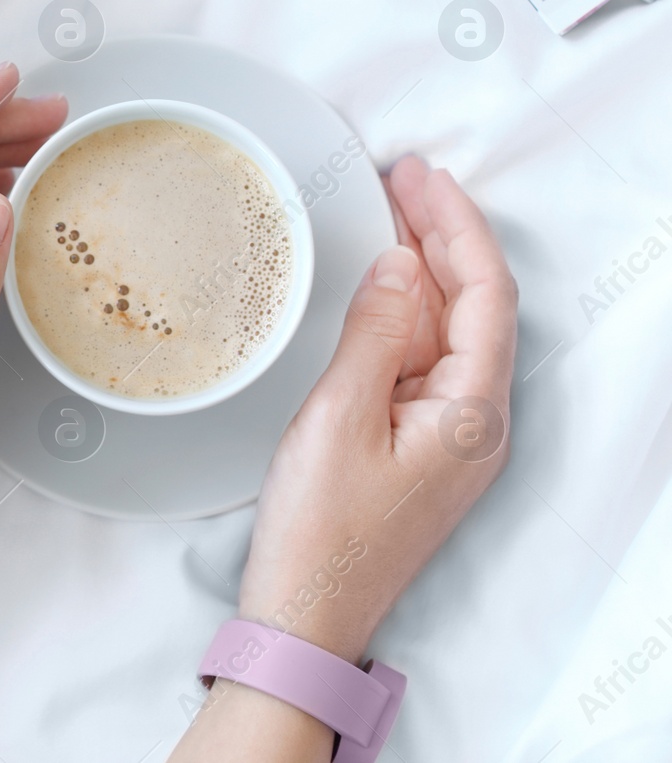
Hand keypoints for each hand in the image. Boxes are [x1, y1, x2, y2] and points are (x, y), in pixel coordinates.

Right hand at [237, 155, 518, 662]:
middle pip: (474, 306)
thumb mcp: (338, 418)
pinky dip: (403, 312)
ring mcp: (447, 434)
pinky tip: (379, 286)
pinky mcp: (417, 443)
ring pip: (448, 330)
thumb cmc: (320, 534)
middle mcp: (474, 422)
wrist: (306, 614)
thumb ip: (375, 335)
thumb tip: (397, 267)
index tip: (420, 177)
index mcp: (471, 415)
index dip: (455, 226)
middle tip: (402, 177)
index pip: (484, 295)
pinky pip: (421, 359)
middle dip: (443, 235)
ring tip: (388, 210)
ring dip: (422, 269)